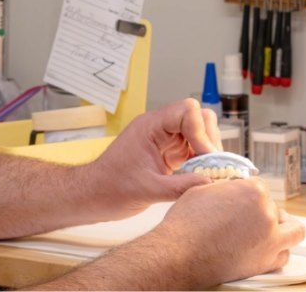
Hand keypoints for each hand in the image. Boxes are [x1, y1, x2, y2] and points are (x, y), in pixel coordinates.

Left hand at [88, 98, 221, 215]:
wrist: (93, 195)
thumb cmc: (110, 188)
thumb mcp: (147, 191)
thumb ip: (180, 187)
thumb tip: (210, 183)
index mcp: (150, 127)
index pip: (186, 111)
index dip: (201, 132)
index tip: (206, 156)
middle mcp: (159, 128)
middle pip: (197, 116)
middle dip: (209, 139)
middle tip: (212, 165)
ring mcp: (164, 139)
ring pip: (199, 132)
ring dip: (207, 150)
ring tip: (208, 173)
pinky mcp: (168, 153)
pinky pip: (193, 149)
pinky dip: (202, 160)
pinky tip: (201, 177)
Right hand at [146, 178, 305, 286]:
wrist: (179, 254)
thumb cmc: (186, 223)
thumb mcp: (201, 191)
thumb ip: (224, 188)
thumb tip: (229, 187)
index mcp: (251, 191)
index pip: (261, 186)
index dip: (248, 191)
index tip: (241, 199)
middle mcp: (266, 213)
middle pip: (274, 207)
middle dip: (261, 210)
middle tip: (245, 217)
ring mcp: (270, 239)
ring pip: (294, 230)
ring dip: (283, 227)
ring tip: (268, 229)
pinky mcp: (267, 262)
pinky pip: (285, 254)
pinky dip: (277, 250)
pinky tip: (264, 247)